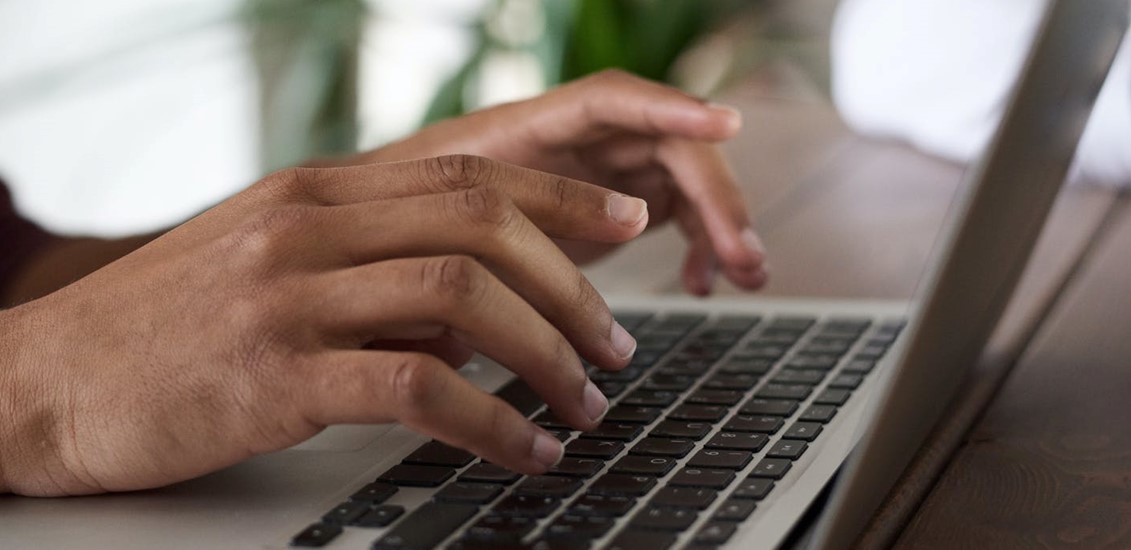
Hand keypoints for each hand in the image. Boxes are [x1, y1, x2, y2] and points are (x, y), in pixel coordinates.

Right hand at [0, 155, 648, 495]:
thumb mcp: (256, 269)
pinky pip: (417, 388)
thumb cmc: (150, 335)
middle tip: (616, 345)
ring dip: (546, 353)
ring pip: (463, 296)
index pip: (466, 172)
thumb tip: (468, 312)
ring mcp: (286, 295)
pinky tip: (523, 452)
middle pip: (483, 223)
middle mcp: (304, 226)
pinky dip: (492, 423)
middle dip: (574, 284)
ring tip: (583, 403)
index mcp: (308, 192)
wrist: (32, 382)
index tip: (624, 223)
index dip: (561, 195)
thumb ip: (359, 271)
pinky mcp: (271, 375)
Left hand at [346, 70, 766, 295]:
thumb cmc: (398, 216)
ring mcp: (599, 170)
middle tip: (743, 253)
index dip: (670, 107)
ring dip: (721, 223)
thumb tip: (506, 279)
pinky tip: (703, 284)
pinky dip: (696, 246)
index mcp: (531, 126)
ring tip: (744, 274)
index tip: (724, 125)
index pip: (612, 101)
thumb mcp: (427, 225)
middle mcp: (577, 138)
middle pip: (669, 146)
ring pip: (683, 181)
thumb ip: (471, 236)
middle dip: (716, 196)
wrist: (386, 231)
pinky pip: (674, 214)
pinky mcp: (611, 207)